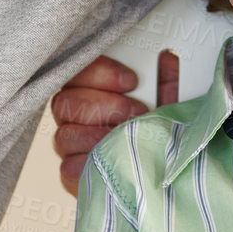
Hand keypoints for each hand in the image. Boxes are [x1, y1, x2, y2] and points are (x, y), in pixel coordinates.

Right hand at [51, 51, 179, 195]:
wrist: (165, 175)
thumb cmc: (160, 135)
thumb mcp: (168, 103)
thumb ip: (166, 80)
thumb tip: (168, 55)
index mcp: (88, 90)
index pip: (75, 73)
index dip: (100, 73)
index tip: (132, 81)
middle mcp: (73, 117)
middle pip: (64, 102)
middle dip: (106, 106)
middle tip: (138, 112)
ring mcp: (69, 148)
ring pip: (64, 135)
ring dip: (101, 137)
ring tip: (131, 139)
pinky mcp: (72, 176)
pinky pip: (69, 168)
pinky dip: (94, 164)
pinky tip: (118, 161)